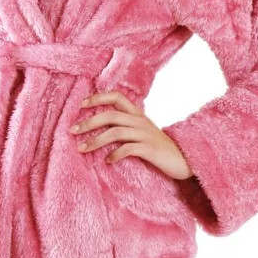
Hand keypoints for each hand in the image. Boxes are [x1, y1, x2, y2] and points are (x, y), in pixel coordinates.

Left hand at [69, 89, 192, 178]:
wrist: (185, 160)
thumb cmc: (160, 148)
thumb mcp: (143, 132)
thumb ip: (127, 126)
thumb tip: (102, 127)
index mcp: (137, 114)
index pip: (116, 96)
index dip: (97, 97)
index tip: (81, 105)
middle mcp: (140, 121)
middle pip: (110, 115)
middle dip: (89, 122)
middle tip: (72, 131)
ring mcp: (145, 135)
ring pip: (115, 132)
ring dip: (95, 140)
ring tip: (81, 148)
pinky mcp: (150, 149)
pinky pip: (129, 149)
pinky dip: (115, 154)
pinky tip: (107, 160)